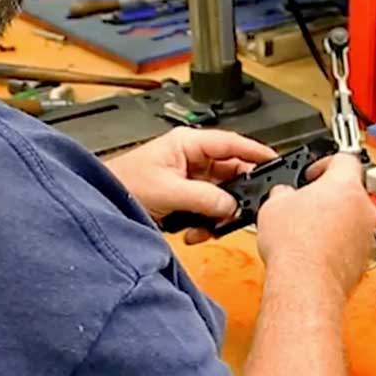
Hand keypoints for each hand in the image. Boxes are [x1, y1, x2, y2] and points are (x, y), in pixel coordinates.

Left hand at [106, 128, 277, 238]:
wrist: (100, 205)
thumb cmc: (122, 184)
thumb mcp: (169, 190)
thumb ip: (205, 197)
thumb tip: (232, 205)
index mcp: (187, 144)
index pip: (231, 143)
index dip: (255, 151)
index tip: (275, 161)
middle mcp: (191, 159)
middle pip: (230, 173)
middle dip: (232, 197)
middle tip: (238, 211)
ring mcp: (188, 179)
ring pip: (220, 196)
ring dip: (215, 215)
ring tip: (203, 227)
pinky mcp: (183, 198)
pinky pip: (207, 210)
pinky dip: (203, 224)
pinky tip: (192, 232)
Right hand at [256, 154, 375, 297]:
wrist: (306, 284)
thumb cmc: (295, 246)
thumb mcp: (274, 204)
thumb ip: (284, 192)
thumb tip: (283, 195)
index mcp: (345, 185)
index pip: (344, 159)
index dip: (324, 163)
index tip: (312, 173)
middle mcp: (363, 208)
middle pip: (350, 191)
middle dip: (328, 196)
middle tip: (305, 203)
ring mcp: (367, 235)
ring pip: (353, 218)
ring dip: (334, 221)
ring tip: (306, 231)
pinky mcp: (364, 259)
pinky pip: (352, 242)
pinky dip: (338, 243)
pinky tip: (314, 250)